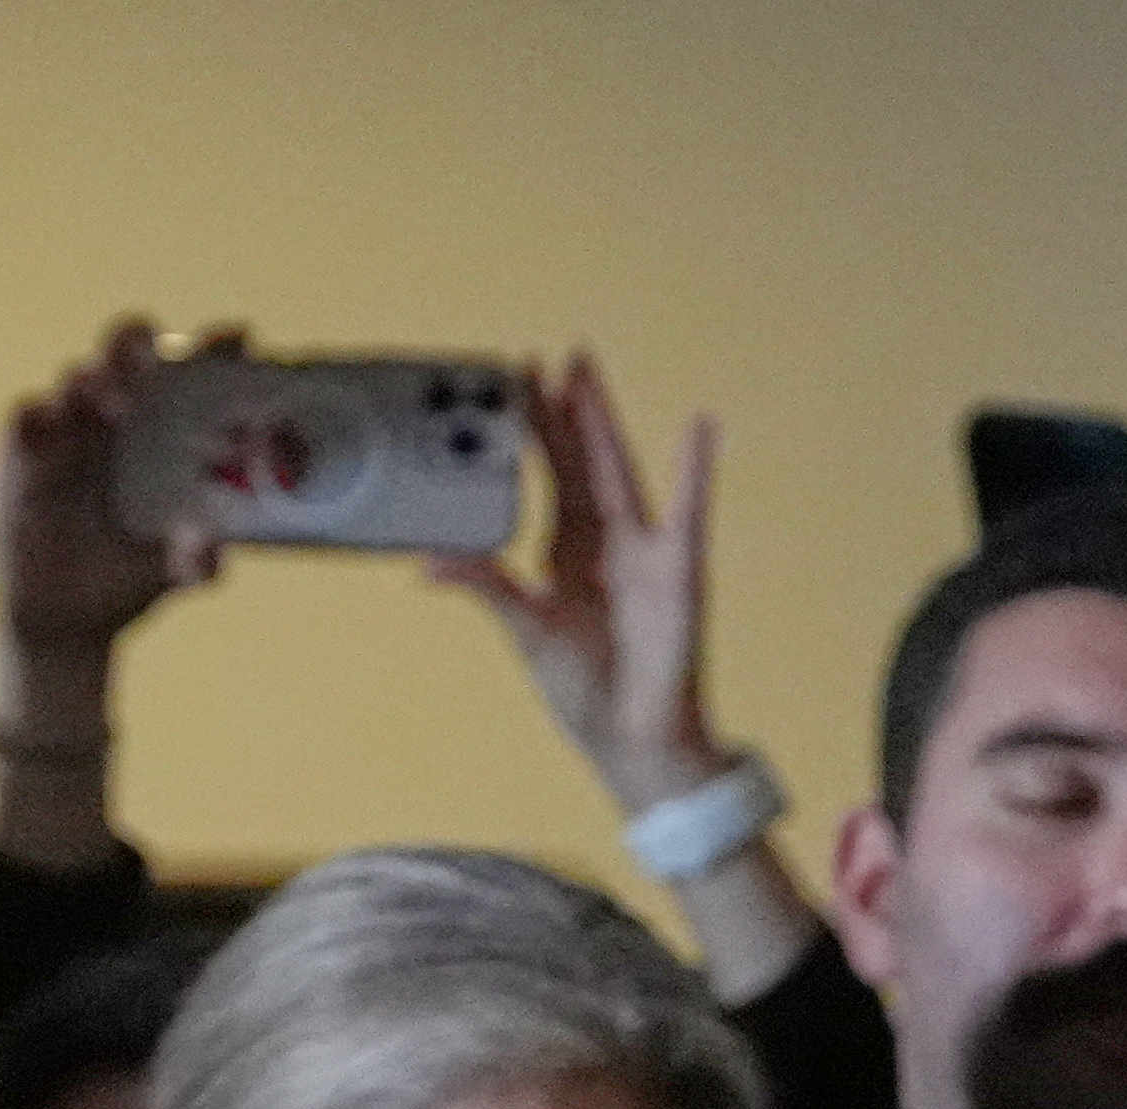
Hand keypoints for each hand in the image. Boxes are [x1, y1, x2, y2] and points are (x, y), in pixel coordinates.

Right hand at [0, 317, 226, 669]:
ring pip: (80, 377)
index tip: (238, 339)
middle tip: (154, 359)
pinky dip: (42, 415)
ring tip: (118, 402)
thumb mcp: (175, 572)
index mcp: (168, 430)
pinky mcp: (26, 451)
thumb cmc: (132, 577)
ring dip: (99, 380)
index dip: (213, 350)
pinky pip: (29, 416)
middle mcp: (122, 416)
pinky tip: (55, 425)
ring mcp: (72, 428)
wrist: (71, 618)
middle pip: (127, 352)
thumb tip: (210, 548)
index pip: (190, 372)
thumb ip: (197, 560)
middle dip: (140, 344)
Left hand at [429, 353, 730, 811]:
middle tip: (559, 354)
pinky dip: (696, 470)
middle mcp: (603, 541)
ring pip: (619, 469)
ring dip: (606, 421)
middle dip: (568, 407)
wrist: (632, 737)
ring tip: (591, 372)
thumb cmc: (584, 692)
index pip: (546, 474)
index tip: (516, 378)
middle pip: (582, 458)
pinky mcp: (677, 567)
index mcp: (563, 550)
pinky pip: (688, 509)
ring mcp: (642, 550)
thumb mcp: (525, 630)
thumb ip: (485, 586)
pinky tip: (699, 429)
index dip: (531, 427)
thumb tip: (427, 564)